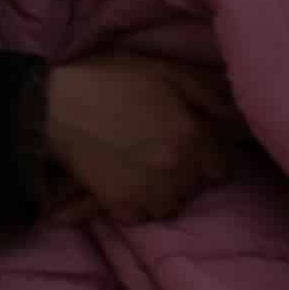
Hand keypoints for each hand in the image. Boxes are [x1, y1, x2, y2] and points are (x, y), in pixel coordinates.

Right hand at [40, 51, 245, 222]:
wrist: (55, 107)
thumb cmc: (109, 82)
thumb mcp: (162, 72)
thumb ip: (204, 93)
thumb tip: (232, 115)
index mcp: (192, 136)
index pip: (222, 168)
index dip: (208, 160)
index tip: (192, 152)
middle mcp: (178, 169)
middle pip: (195, 188)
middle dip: (184, 175)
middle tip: (159, 157)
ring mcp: (151, 191)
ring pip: (170, 206)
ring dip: (161, 194)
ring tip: (143, 175)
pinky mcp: (123, 205)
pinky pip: (140, 217)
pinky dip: (135, 206)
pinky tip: (124, 186)